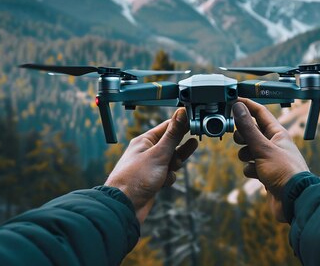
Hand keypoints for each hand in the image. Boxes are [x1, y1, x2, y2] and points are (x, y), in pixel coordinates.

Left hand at [105, 108, 196, 222]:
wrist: (125, 205)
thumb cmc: (135, 177)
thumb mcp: (159, 154)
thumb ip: (173, 135)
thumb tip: (181, 114)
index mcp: (145, 140)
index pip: (167, 127)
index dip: (181, 124)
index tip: (195, 121)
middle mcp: (147, 151)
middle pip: (171, 143)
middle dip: (181, 145)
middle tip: (194, 141)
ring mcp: (150, 166)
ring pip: (171, 160)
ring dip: (175, 163)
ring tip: (176, 164)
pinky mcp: (153, 180)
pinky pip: (168, 175)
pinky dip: (169, 178)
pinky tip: (164, 182)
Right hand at [233, 98, 308, 221]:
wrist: (295, 200)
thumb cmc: (285, 172)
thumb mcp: (262, 148)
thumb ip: (248, 128)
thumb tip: (238, 107)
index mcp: (277, 133)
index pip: (259, 112)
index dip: (246, 105)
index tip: (231, 100)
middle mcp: (274, 144)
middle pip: (251, 131)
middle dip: (242, 135)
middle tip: (239, 139)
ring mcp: (270, 159)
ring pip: (249, 149)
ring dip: (246, 154)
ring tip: (252, 160)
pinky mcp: (266, 173)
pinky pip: (251, 166)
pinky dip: (250, 169)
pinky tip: (257, 175)